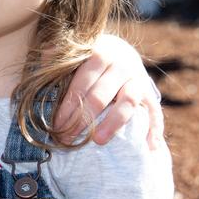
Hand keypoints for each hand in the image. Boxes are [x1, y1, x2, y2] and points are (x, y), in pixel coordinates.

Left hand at [54, 35, 163, 149]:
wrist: (122, 53)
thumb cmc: (90, 59)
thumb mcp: (76, 51)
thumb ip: (60, 54)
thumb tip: (45, 56)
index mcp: (100, 54)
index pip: (82, 82)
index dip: (68, 105)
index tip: (56, 125)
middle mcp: (121, 65)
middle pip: (101, 95)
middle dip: (82, 120)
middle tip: (67, 138)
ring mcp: (138, 79)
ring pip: (128, 102)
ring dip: (113, 124)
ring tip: (99, 142)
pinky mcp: (150, 93)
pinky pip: (154, 112)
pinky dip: (153, 129)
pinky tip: (148, 147)